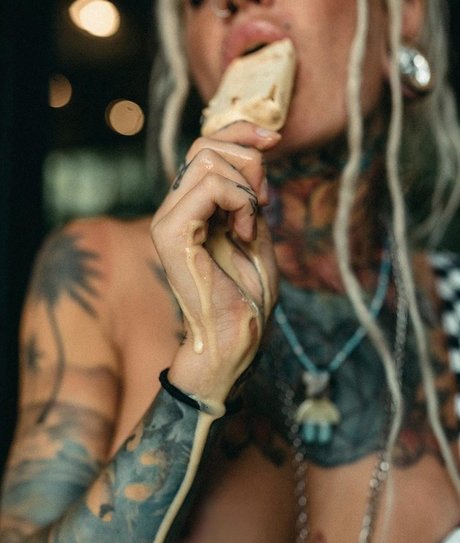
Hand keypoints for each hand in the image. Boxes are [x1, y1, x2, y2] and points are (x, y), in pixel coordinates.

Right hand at [150, 122, 280, 401]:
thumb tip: (254, 155)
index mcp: (191, 207)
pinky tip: (244, 234)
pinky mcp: (171, 233)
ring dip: (247, 188)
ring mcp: (168, 219)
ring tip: (250, 226)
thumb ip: (249, 193)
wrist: (238, 337)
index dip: (240, 131)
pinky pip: (212, 187)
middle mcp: (174, 208)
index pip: (204, 146)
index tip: (274, 138)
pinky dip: (241, 203)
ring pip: (208, 159)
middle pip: (206, 145)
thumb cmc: (248, 294)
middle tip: (263, 203)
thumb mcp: (257, 230)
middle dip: (250, 163)